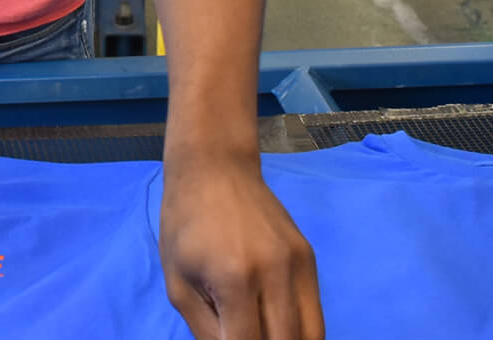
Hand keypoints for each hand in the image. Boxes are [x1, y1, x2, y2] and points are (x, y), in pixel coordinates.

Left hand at [159, 153, 323, 339]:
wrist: (215, 169)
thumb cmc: (185, 225)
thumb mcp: (178, 285)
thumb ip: (205, 331)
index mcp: (234, 279)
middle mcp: (275, 272)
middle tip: (246, 338)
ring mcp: (298, 263)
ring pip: (312, 333)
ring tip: (263, 335)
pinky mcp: (309, 256)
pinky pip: (314, 310)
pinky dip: (299, 328)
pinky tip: (277, 326)